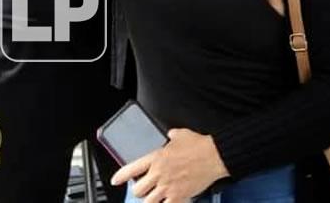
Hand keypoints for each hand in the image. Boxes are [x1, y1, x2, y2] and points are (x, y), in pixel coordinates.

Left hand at [110, 128, 228, 202]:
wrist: (214, 156)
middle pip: (138, 190)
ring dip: (149, 201)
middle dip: (138, 191)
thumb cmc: (198, 145)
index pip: (131, 169)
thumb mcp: (180, 134)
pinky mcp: (179, 196)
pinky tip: (167, 202)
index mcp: (156, 158)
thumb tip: (170, 135)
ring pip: (148, 202)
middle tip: (142, 189)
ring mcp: (168, 187)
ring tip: (153, 198)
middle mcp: (158, 174)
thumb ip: (171, 136)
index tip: (116, 181)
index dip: (121, 176)